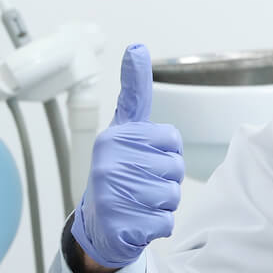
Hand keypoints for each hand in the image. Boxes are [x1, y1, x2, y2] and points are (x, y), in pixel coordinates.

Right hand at [70, 44, 183, 270]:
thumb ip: (134, 91)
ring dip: (163, 204)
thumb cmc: (119, 170)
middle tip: (142, 184)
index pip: (171, 139)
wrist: (97, 225)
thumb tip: (136, 47)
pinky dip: (157, 226)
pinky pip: (165, 223)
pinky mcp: (120, 225)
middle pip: (175, 168)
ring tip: (139, 202)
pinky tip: (137, 221)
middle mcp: (108, 163)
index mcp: (114, 137)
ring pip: (172, 196)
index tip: (144, 155)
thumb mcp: (125, 128)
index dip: (166, 151)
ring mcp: (112, 195)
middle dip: (167, 180)